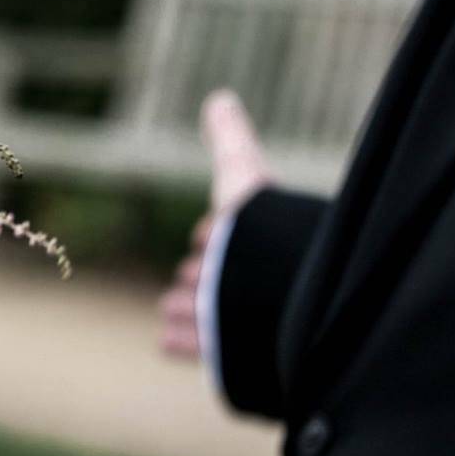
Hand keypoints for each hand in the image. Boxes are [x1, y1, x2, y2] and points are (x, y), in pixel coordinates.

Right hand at [161, 89, 270, 359]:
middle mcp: (246, 288)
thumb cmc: (268, 243)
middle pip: (197, 277)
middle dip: (201, 279)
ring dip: (185, 308)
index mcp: (253, 249)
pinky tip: (170, 337)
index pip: (211, 240)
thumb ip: (232, 142)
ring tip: (196, 311)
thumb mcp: (243, 182)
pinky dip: (178, 340)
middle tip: (223, 283)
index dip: (214, 236)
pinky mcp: (224, 357)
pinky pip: (184, 344)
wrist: (284, 307)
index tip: (229, 238)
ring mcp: (233, 326)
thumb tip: (220, 98)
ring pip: (185, 310)